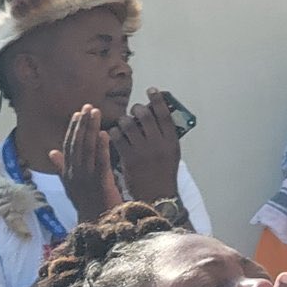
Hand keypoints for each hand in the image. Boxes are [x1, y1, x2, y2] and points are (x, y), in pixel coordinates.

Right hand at [50, 105, 122, 221]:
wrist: (97, 226)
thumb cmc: (89, 204)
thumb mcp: (73, 185)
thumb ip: (62, 168)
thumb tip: (52, 151)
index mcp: (69, 174)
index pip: (69, 146)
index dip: (73, 129)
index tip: (78, 114)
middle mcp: (75, 174)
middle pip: (76, 144)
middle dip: (81, 124)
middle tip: (87, 106)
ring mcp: (86, 178)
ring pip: (87, 149)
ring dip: (90, 129)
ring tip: (94, 113)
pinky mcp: (100, 183)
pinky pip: (100, 161)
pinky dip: (102, 146)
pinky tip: (105, 133)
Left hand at [113, 88, 183, 202]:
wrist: (157, 196)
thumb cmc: (164, 175)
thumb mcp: (172, 154)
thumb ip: (165, 137)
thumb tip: (155, 118)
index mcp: (172, 142)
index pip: (165, 114)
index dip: (158, 100)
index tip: (152, 90)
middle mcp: (159, 144)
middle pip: (146, 116)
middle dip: (138, 109)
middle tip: (134, 109)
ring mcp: (143, 151)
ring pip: (129, 125)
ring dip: (124, 120)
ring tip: (123, 122)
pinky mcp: (129, 158)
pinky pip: (118, 138)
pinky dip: (114, 132)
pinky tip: (114, 133)